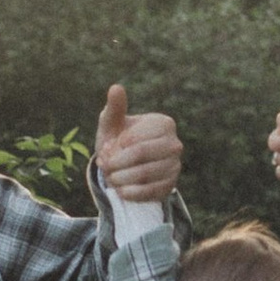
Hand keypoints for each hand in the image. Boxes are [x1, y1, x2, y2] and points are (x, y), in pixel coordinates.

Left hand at [95, 82, 181, 204]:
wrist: (125, 167)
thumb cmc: (117, 140)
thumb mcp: (112, 124)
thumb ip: (114, 108)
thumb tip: (116, 88)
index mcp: (164, 123)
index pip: (134, 139)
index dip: (114, 147)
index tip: (104, 150)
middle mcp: (175, 144)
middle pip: (139, 156)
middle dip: (115, 163)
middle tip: (104, 165)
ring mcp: (175, 166)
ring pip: (143, 175)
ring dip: (119, 179)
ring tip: (111, 176)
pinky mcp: (171, 186)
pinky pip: (148, 193)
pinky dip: (129, 192)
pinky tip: (120, 188)